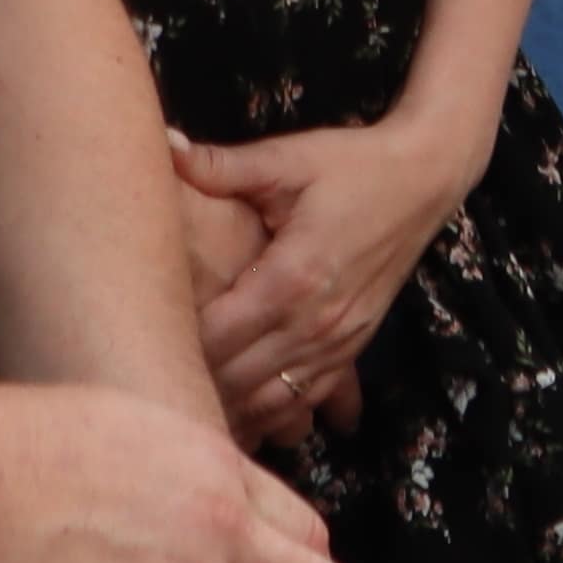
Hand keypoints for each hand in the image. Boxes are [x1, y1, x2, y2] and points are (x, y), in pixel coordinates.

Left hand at [175, 108, 480, 444]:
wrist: (426, 178)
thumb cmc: (354, 165)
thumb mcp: (288, 159)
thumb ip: (222, 166)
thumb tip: (166, 146)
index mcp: (292, 277)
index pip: (215, 336)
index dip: (172, 344)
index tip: (136, 336)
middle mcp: (316, 321)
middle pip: (236, 379)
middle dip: (191, 381)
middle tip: (145, 376)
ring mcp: (339, 340)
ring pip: (270, 401)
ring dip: (229, 407)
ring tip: (182, 405)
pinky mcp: (353, 346)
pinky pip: (306, 399)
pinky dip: (271, 414)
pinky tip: (239, 415)